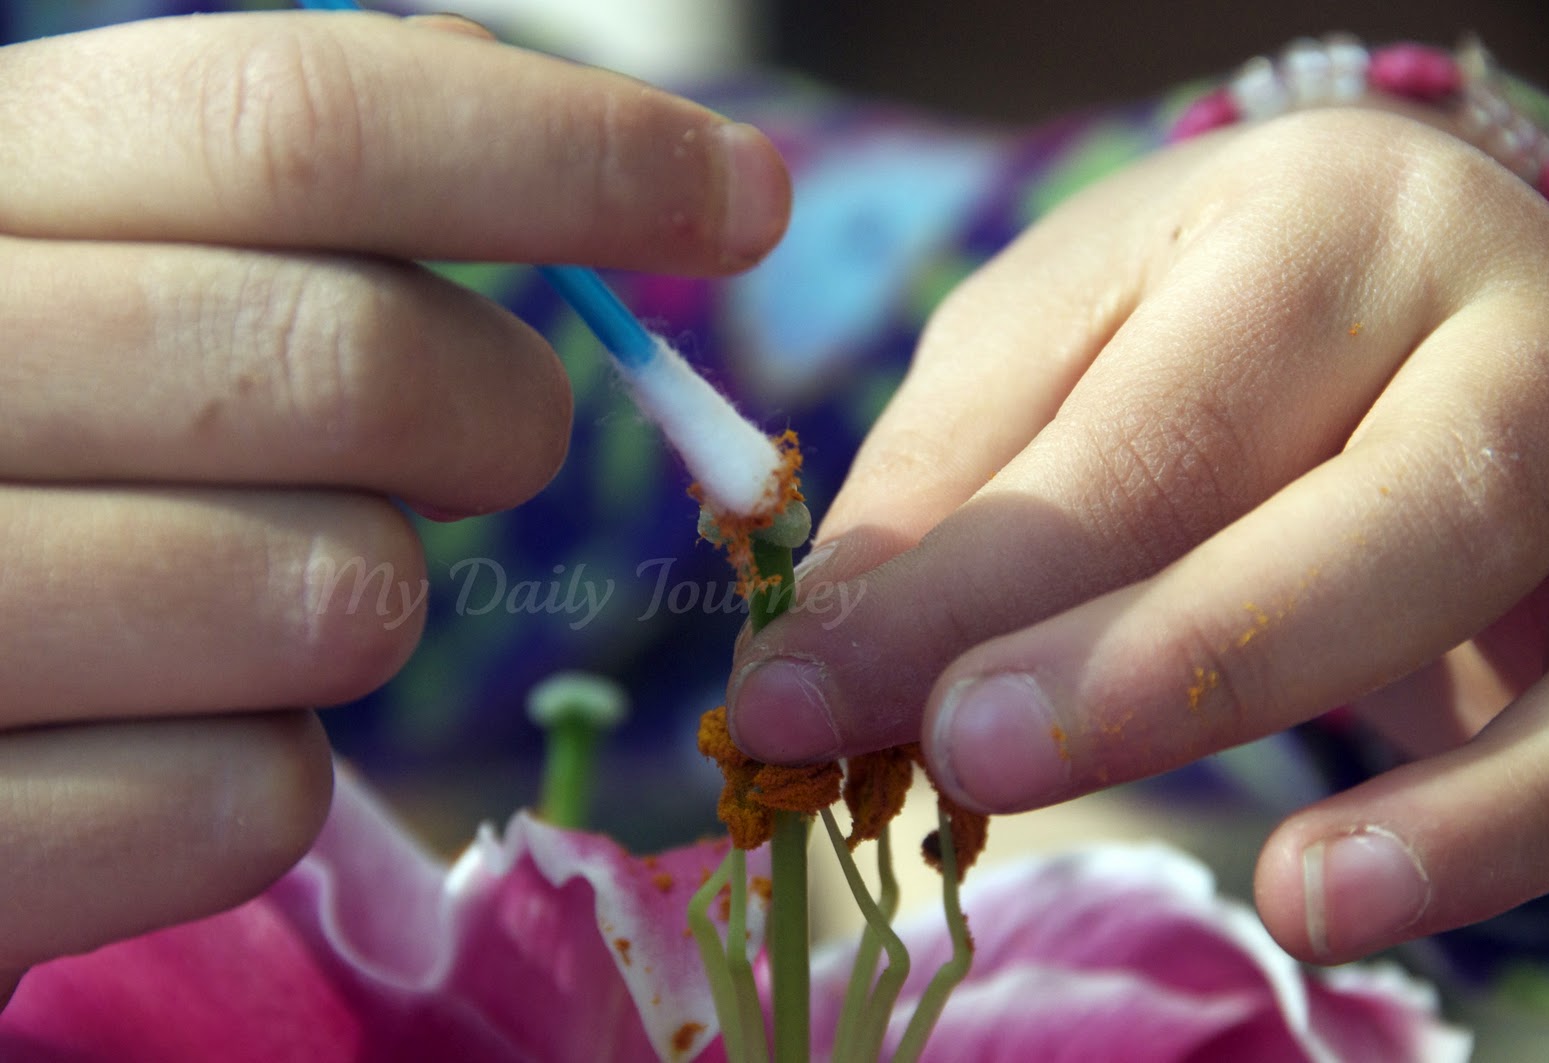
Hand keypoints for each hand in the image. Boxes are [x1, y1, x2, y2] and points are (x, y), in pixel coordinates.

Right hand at [0, 9, 788, 985]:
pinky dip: (265, 776)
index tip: (742, 194)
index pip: (296, 115)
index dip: (562, 148)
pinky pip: (253, 801)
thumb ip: (266, 204)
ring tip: (249, 591)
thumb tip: (570, 149)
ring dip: (357, 600)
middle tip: (495, 439)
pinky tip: (159, 737)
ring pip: (335, 594)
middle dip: (497, 411)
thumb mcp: (73, 266)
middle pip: (355, 362)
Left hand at [726, 105, 1548, 963]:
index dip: (946, 589)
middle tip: (956, 753)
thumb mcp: (1062, 350)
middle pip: (1329, 493)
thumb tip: (823, 654)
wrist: (1437, 291)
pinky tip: (1338, 896)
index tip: (787, 706)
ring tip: (1221, 874)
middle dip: (1141, 655)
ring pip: (1467, 571)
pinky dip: (1498, 823)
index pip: (1123, 436)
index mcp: (1300, 222)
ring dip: (1331, 738)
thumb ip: (953, 483)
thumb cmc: (1212, 328)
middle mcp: (1477, 300)